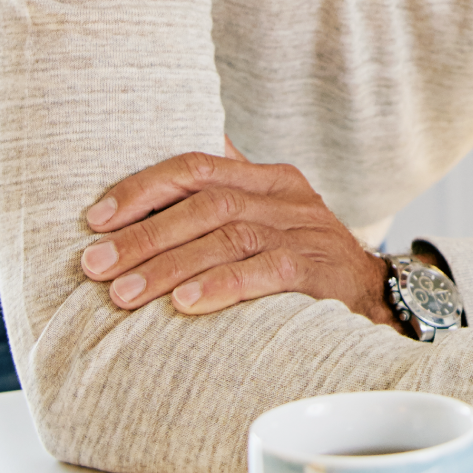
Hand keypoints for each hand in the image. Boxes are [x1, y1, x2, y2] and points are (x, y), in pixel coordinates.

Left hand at [78, 140, 399, 327]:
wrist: (378, 298)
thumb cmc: (304, 258)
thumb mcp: (269, 217)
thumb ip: (223, 195)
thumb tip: (156, 180)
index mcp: (267, 178)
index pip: (196, 167)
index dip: (142, 189)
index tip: (94, 219)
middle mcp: (285, 198)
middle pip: (205, 204)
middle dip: (143, 235)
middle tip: (94, 265)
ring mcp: (304, 233)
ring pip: (227, 237)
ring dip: (169, 266)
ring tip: (124, 294)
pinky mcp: (319, 271)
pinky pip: (267, 272)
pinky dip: (222, 286)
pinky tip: (186, 305)